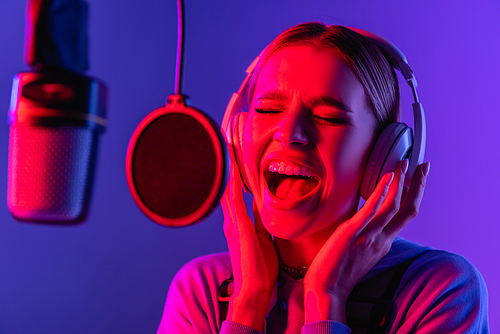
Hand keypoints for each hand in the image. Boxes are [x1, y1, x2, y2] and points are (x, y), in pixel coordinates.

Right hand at [221, 156, 278, 330]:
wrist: (255, 289)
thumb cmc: (261, 269)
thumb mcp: (265, 240)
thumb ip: (262, 224)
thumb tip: (266, 210)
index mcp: (239, 228)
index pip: (237, 200)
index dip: (238, 183)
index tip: (240, 167)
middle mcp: (232, 225)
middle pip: (229, 194)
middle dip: (231, 175)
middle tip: (232, 154)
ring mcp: (233, 226)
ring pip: (230, 194)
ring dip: (231, 175)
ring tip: (231, 156)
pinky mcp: (238, 229)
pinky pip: (235, 201)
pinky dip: (234, 185)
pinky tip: (234, 172)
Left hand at [302, 160, 429, 324]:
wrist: (326, 291)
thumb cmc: (338, 273)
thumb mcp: (359, 253)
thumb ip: (367, 238)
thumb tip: (364, 224)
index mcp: (384, 243)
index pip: (405, 215)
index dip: (413, 195)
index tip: (416, 179)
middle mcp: (382, 239)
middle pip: (408, 209)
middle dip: (418, 185)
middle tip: (424, 165)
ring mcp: (369, 236)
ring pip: (393, 206)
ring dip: (400, 182)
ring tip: (404, 163)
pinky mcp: (353, 233)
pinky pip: (371, 210)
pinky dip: (381, 193)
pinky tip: (387, 178)